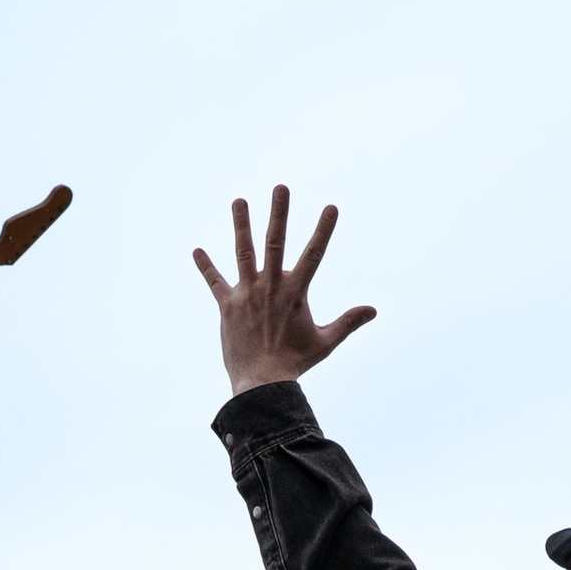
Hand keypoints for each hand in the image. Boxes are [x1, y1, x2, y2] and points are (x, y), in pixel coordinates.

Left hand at [193, 186, 375, 393]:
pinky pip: (215, 282)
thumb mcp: (325, 342)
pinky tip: (197, 251)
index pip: (313, 255)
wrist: (260, 382)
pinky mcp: (227, 307)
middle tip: (280, 187)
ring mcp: (247, 295)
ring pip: (244, 253)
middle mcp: (270, 288)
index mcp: (295, 293)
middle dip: (279, 213)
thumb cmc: (294, 363)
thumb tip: (373, 310)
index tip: (331, 207)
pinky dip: (206, 267)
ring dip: (241, 225)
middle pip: (276, 243)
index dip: (323, 230)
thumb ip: (348, 322)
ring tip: (239, 200)